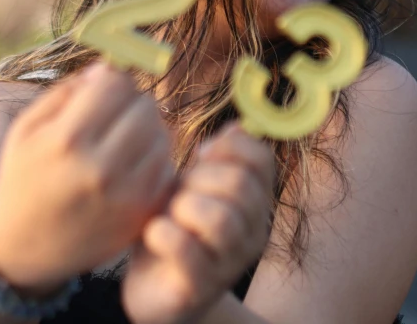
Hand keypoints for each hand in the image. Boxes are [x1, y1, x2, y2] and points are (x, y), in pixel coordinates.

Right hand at [0, 62, 174, 294]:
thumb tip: (109, 68)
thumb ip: (68, 90)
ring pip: (162, 133)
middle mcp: (101, 168)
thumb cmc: (25, 176)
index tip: (105, 88)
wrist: (24, 246)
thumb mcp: (28, 127)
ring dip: (147, 127)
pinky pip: (166, 165)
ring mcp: (126, 194)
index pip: (116, 84)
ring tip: (124, 135)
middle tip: (118, 110)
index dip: (113, 79)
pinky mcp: (142, 213)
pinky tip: (132, 161)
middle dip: (133, 100)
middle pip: (145, 106)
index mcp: (67, 140)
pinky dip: (154, 156)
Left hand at [121, 123, 274, 323]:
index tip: (200, 154)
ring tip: (169, 215)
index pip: (262, 159)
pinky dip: (164, 234)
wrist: (154, 288)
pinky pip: (188, 251)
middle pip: (240, 185)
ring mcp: (229, 264)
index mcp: (255, 202)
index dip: (229, 147)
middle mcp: (252, 233)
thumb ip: (215, 159)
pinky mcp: (200, 290)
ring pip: (222, 219)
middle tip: (179, 192)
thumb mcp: (194, 185)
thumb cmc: (175, 226)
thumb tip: (236, 127)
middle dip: (200, 178)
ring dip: (185, 208)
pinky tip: (154, 232)